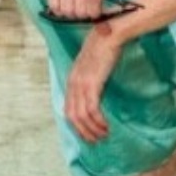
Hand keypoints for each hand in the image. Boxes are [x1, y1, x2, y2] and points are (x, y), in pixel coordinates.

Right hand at [46, 0, 106, 20]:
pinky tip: (63, 4)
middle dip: (82, 15)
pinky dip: (58, 10)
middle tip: (83, 10)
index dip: (94, 14)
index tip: (94, 13)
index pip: (94, 3)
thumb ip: (101, 0)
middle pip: (79, 11)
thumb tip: (105, 29)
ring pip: (66, 11)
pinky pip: (54, 5)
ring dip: (70, 14)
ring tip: (72, 7)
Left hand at [64, 24, 121, 142]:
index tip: (87, 134)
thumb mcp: (91, 67)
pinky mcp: (91, 84)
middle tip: (96, 141)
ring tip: (104, 135)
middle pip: (72, 117)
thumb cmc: (103, 49)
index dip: (76, 126)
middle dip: (83, 132)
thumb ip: (89, 80)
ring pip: (81, 117)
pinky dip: (98, 121)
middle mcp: (72, 84)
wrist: (107, 35)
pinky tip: (106, 126)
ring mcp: (80, 84)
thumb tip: (94, 95)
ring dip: (92, 129)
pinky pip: (92, 110)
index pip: (68, 110)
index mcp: (71, 80)